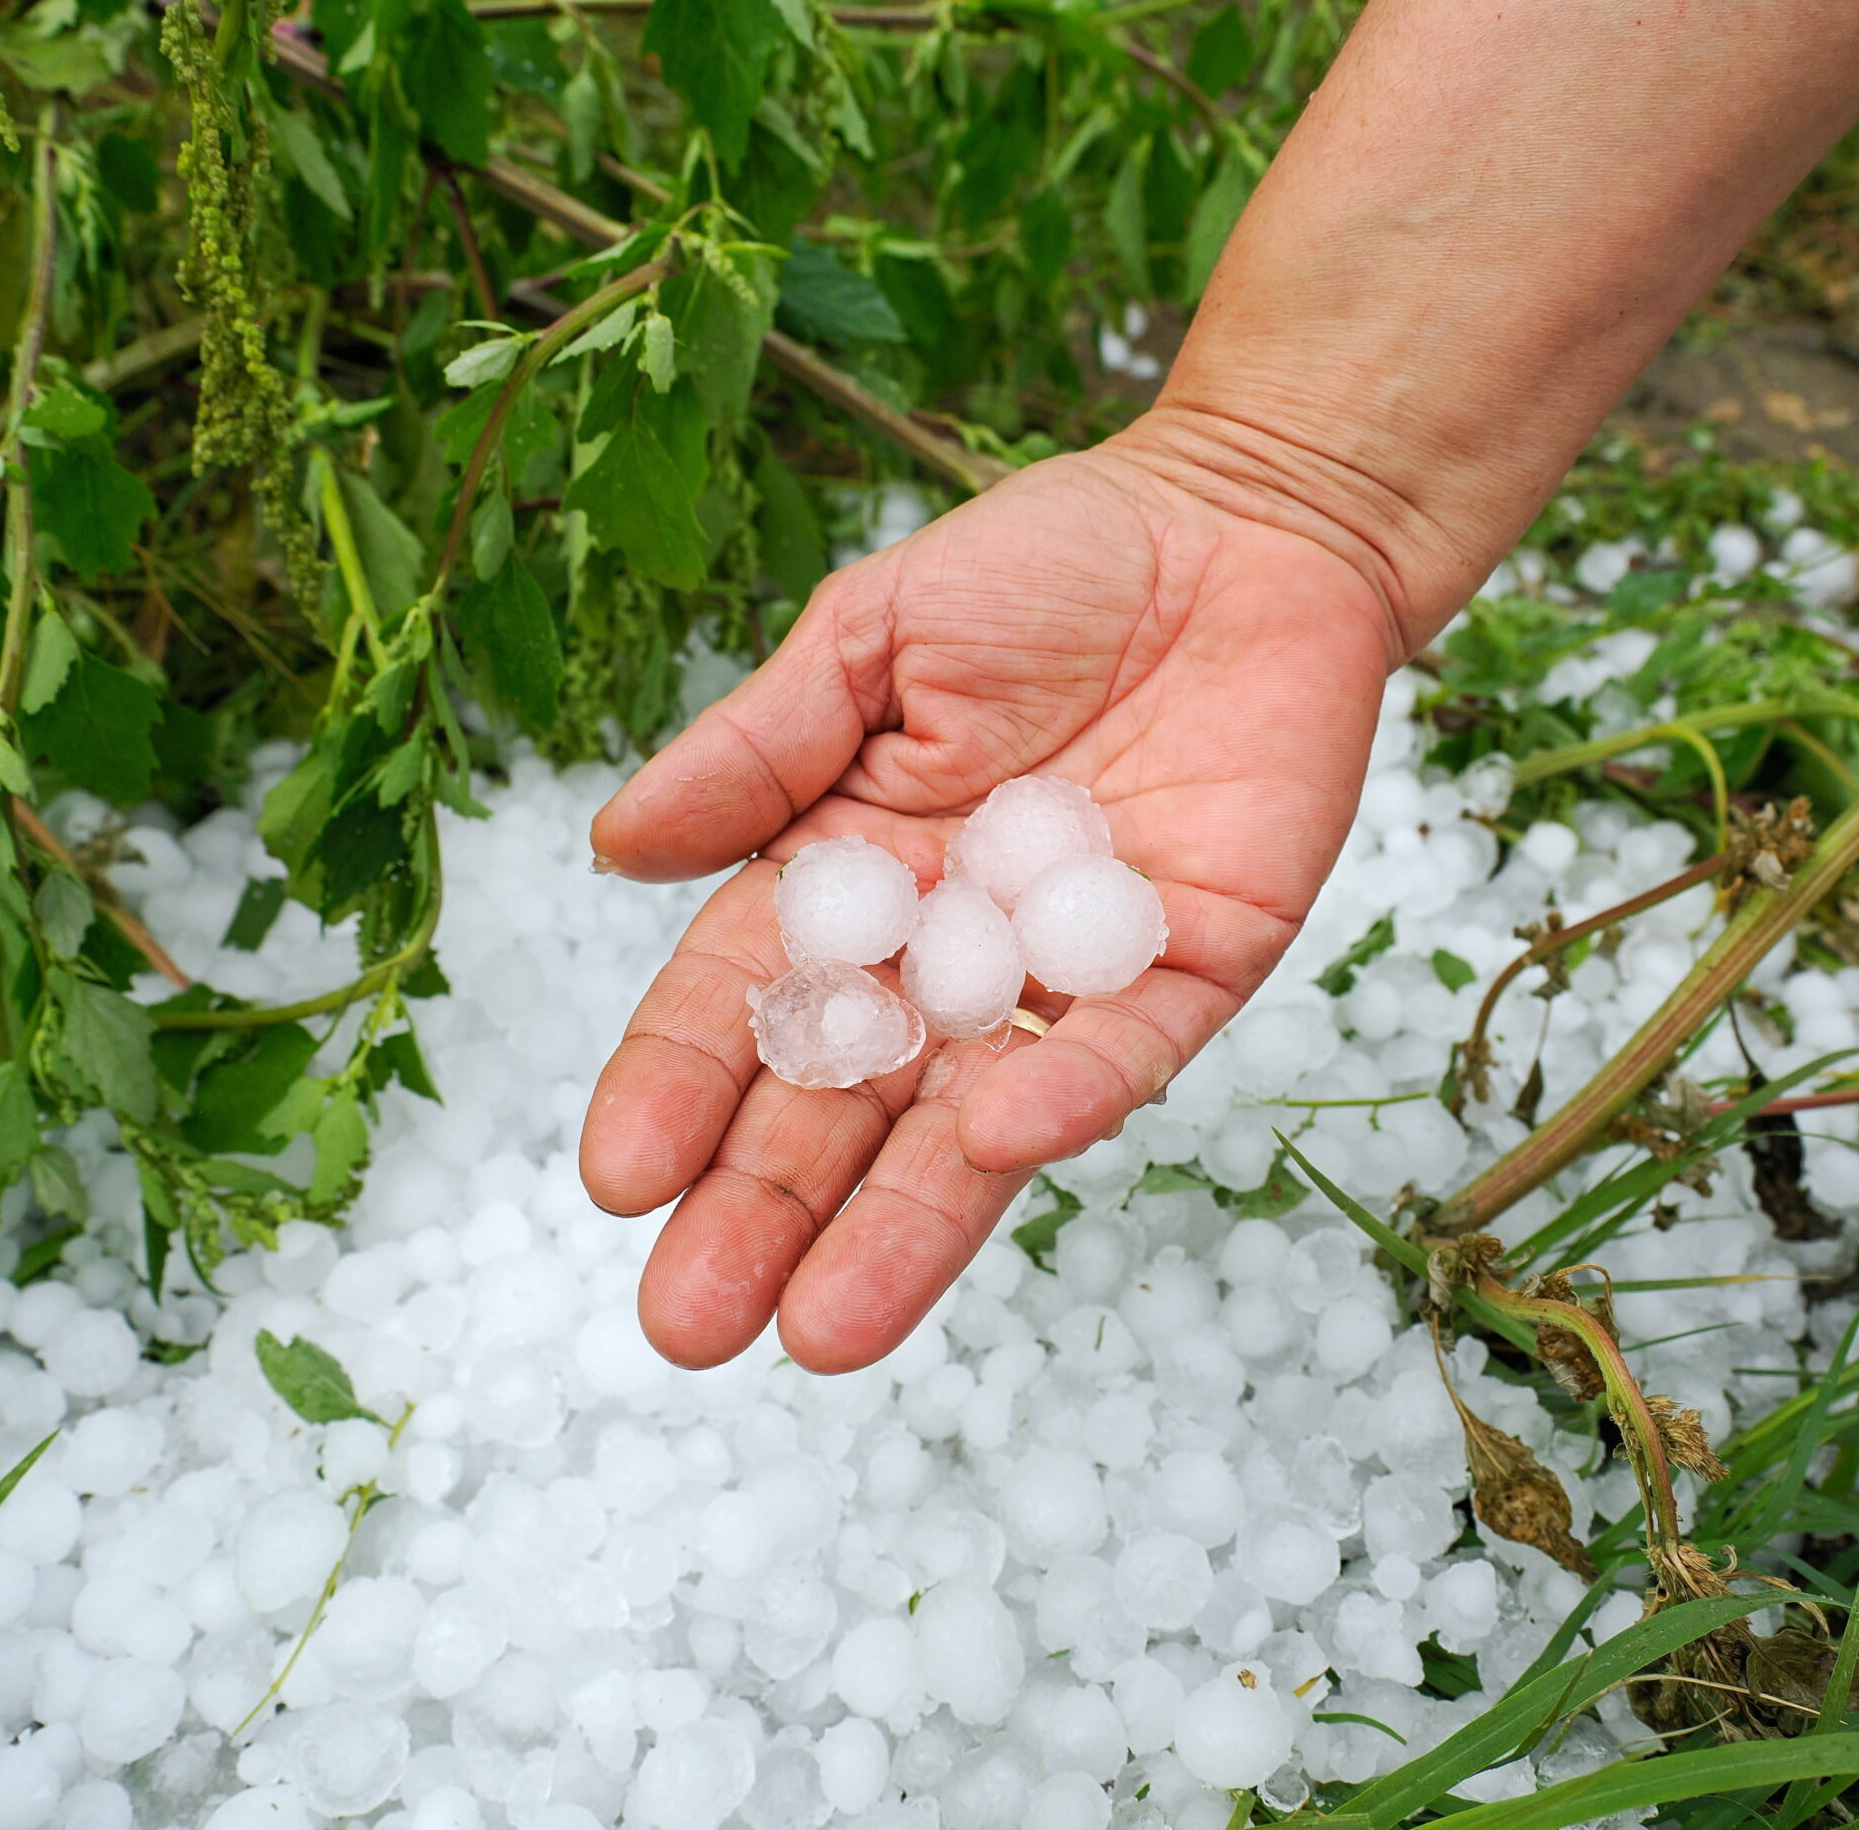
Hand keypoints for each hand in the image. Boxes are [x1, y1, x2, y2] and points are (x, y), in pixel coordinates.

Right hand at [577, 423, 1401, 1371]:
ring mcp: (1069, 972)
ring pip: (976, 1122)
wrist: (1243, 526)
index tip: (620, 1178)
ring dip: (904, 1225)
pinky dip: (1069, 1096)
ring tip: (825, 1332)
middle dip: (767, 1210)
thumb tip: (615, 849)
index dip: (682, 1085)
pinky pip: (1128, 1048)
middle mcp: (951, 951)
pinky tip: (996, 1148)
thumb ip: (760, 749)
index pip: (746, 999)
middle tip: (692, 1325)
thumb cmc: (1046, 567)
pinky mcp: (1195, 965)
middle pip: (846, 1101)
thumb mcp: (872, 638)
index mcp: (853, 875)